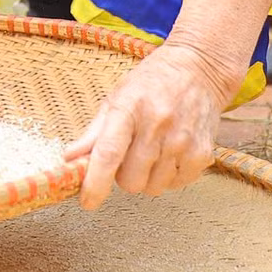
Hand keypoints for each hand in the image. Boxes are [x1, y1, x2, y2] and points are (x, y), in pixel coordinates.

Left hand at [65, 41, 237, 206]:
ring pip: (153, 187)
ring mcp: (183, 140)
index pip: (109, 153)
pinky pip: (176, 185)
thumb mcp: (116, 98)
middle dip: (123, 176)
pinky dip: (169, 177)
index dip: (95, 182)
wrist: (199, 69)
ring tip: (152, 150)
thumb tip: (69, 160)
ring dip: (147, 177)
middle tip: (130, 154)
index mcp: (129, 108)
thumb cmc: (151, 83)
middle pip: (130, 180)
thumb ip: (93, 132)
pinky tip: (170, 153)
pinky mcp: (203, 153)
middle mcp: (157, 125)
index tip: (87, 202)